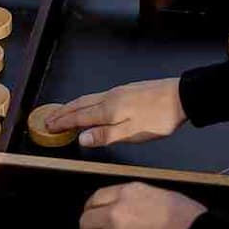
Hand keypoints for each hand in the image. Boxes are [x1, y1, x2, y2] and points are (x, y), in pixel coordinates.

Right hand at [48, 78, 185, 147]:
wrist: (181, 96)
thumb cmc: (159, 118)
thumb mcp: (133, 132)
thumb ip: (106, 135)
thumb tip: (81, 138)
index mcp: (109, 109)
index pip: (79, 116)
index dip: (62, 122)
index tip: (47, 125)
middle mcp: (110, 97)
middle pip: (80, 104)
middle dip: (63, 112)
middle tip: (48, 119)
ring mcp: (118, 92)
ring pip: (89, 98)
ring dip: (72, 106)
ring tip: (63, 112)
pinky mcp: (127, 90)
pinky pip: (97, 96)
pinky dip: (85, 102)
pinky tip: (89, 105)